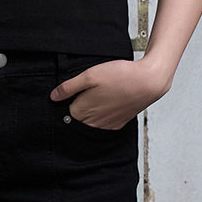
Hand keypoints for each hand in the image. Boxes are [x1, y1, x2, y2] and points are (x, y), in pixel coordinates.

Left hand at [48, 58, 170, 129]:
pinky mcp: (118, 124)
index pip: (64, 112)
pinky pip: (104, 123)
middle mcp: (93, 123)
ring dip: (92, 111)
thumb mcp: (89, 75)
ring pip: (91, 122)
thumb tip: (54, 96)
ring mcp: (107, 126)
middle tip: (90, 92)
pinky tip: (110, 101)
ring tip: (102, 95)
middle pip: (77, 119)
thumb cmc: (121, 77)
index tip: (74, 92)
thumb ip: (68, 87)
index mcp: (81, 112)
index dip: (68, 100)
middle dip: (79, 106)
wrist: (148, 82)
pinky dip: (104, 114)